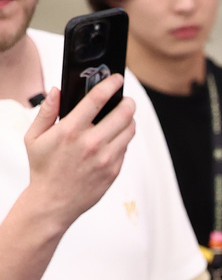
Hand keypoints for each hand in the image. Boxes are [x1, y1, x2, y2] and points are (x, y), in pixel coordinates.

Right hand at [21, 76, 136, 233]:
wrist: (53, 201)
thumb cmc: (43, 167)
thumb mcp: (34, 137)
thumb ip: (46, 112)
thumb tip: (56, 90)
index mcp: (70, 130)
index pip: (96, 100)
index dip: (110, 85)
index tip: (117, 78)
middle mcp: (91, 143)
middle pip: (123, 114)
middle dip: (127, 102)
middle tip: (127, 99)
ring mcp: (105, 157)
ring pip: (129, 130)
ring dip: (130, 119)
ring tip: (125, 115)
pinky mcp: (114, 169)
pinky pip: (125, 147)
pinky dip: (124, 138)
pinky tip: (117, 135)